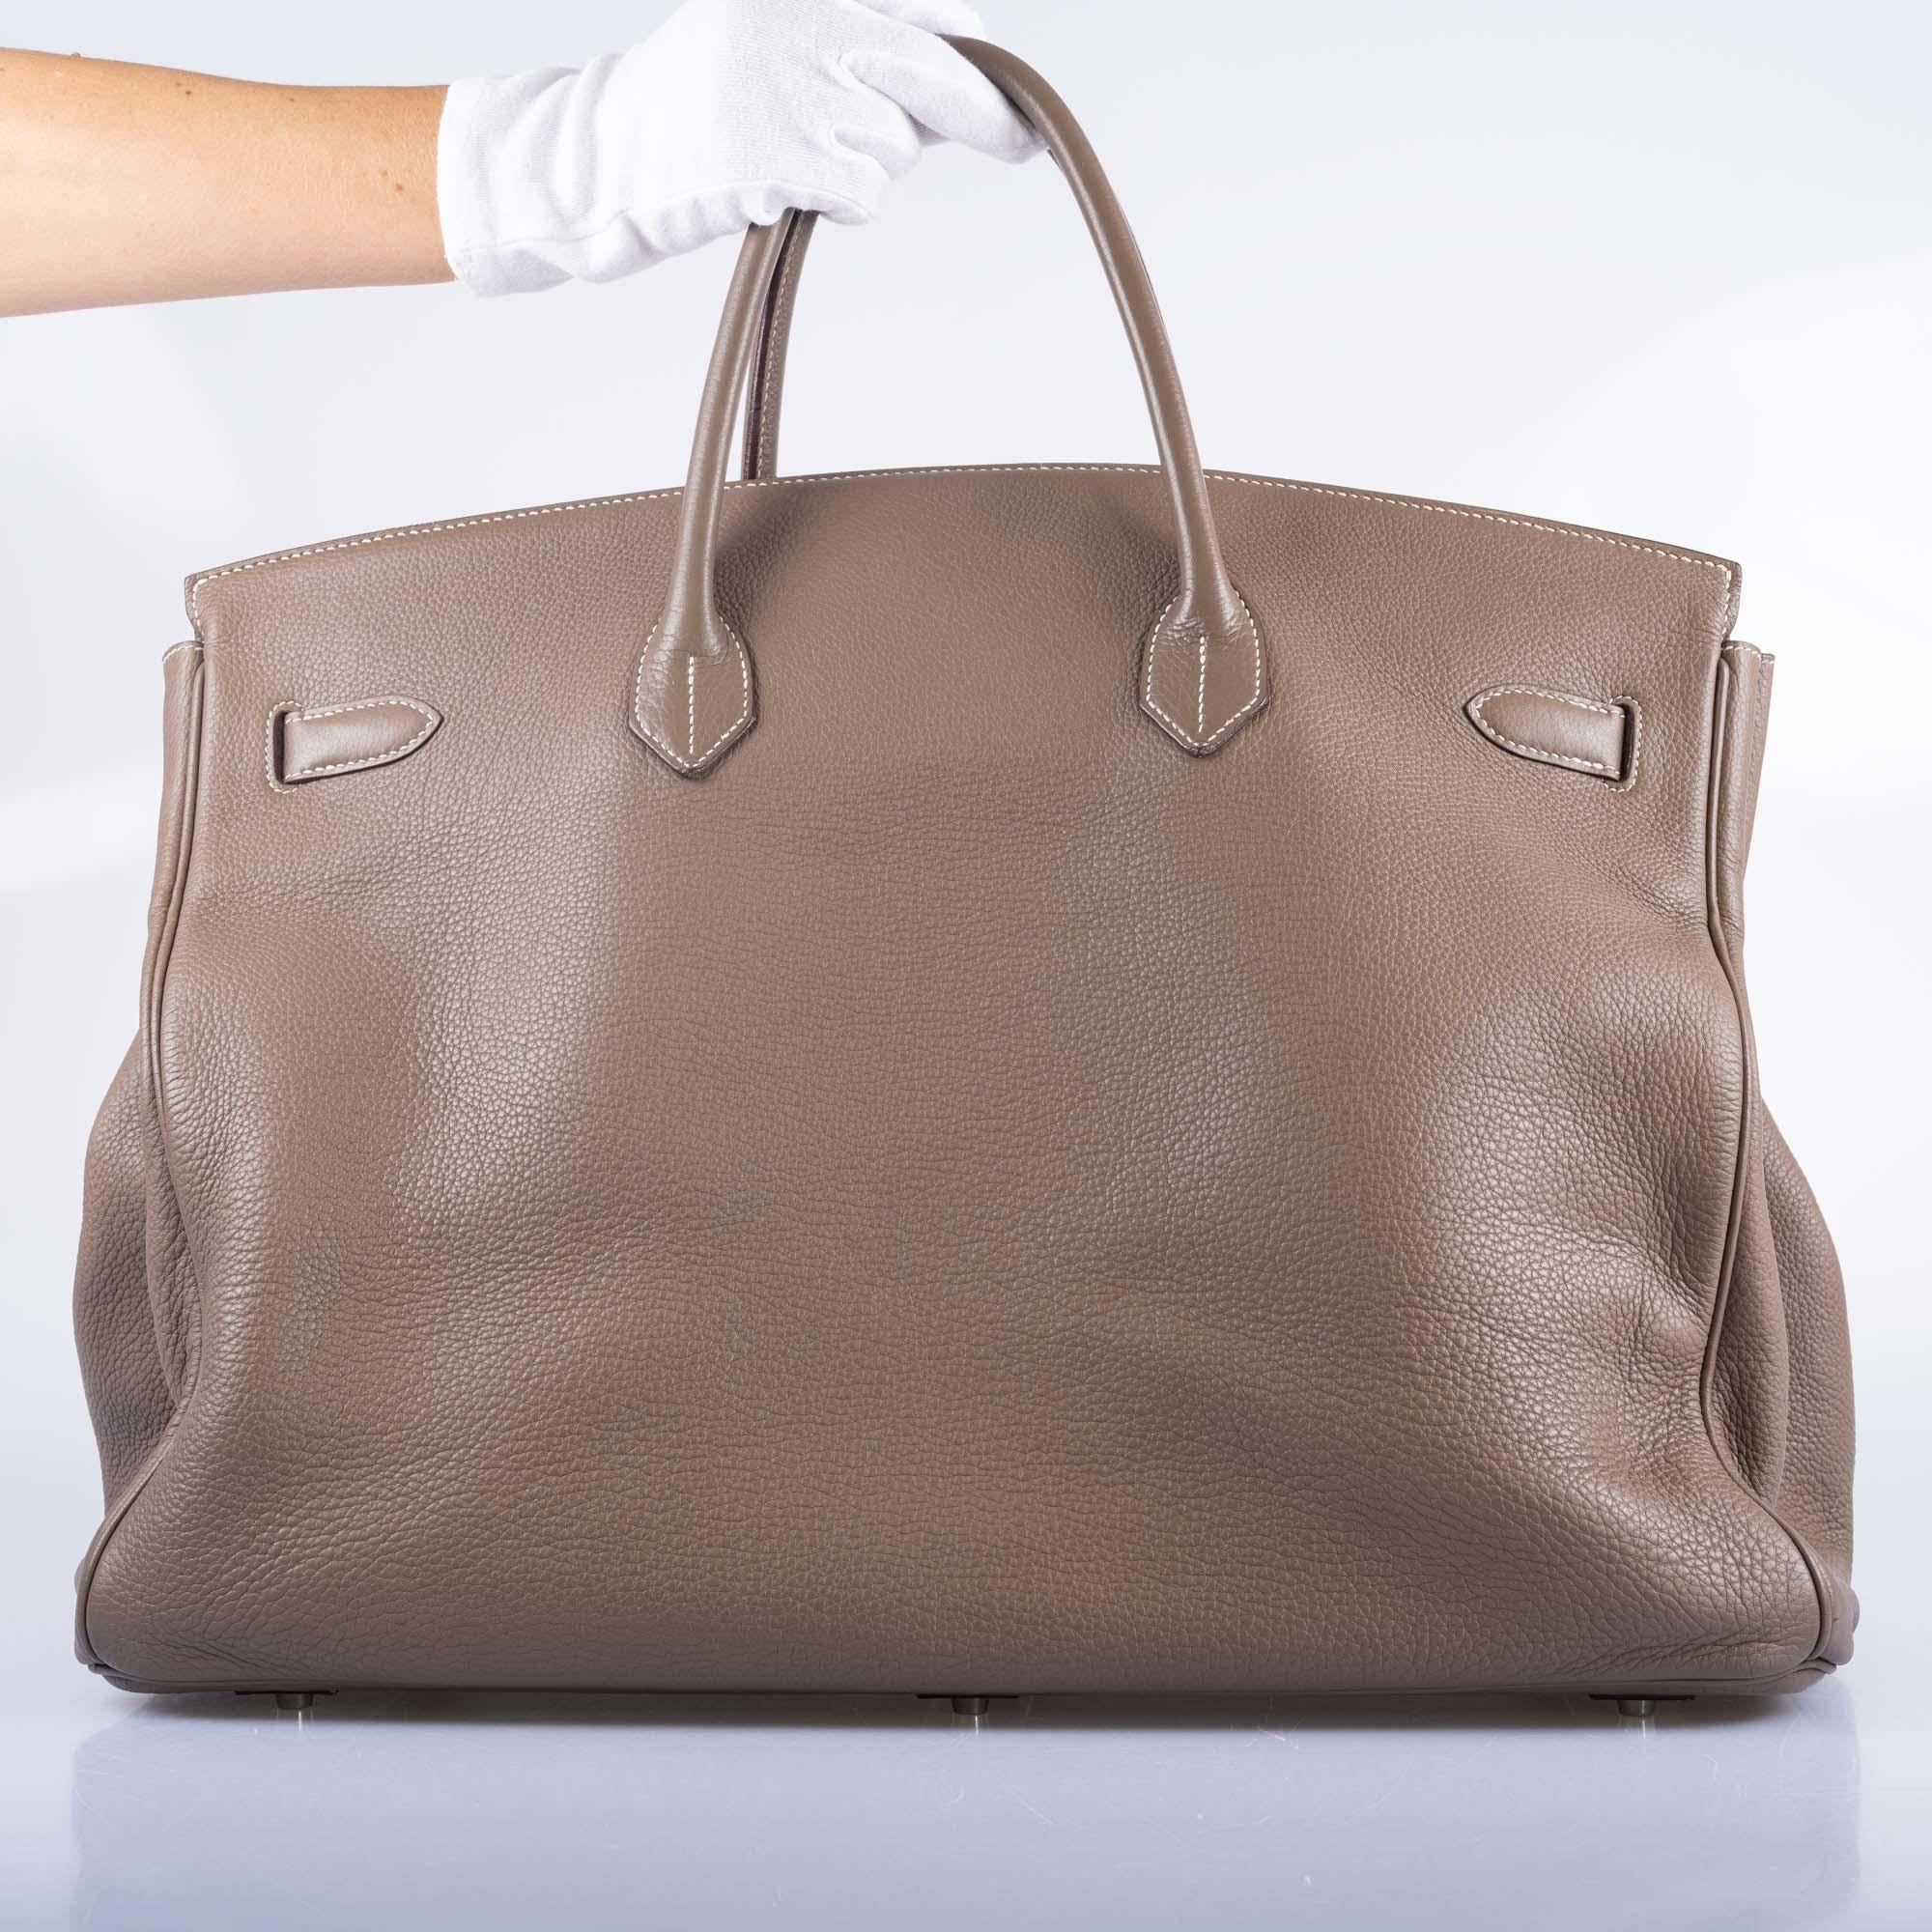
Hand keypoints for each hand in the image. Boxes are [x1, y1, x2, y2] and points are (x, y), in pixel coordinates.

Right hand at [437, 0, 1038, 297]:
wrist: (600, 154)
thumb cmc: (690, 111)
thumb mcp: (766, 45)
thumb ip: (851, 52)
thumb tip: (958, 89)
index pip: (926, 6)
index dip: (972, 47)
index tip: (999, 77)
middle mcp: (806, 19)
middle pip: (937, 70)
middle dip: (987, 113)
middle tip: (1024, 144)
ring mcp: (795, 86)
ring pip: (894, 144)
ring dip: (867, 166)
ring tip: (794, 156)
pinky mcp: (784, 153)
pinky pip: (862, 190)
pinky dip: (841, 200)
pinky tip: (785, 189)